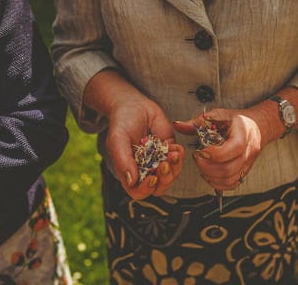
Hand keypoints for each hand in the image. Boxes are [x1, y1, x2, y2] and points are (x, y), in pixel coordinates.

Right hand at [87, 70, 183, 199]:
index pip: (138, 192)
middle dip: (165, 178)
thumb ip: (122, 161)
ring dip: (175, 168)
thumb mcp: (117, 140)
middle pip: (158, 188)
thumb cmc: (121, 123)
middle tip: (165, 163)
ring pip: (171, 177)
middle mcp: (144, 170)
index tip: (152, 177)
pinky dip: (179, 157)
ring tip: (173, 153)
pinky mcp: (169, 152)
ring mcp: (157, 162)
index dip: (146, 189)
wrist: (134, 106)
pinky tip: (175, 147)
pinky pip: (178, 162)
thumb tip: (131, 181)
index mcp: (129, 172)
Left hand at [174, 106, 278, 190]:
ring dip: (211, 176)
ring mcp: (248, 163)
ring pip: (230, 179)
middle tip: (197, 158)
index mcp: (244, 133)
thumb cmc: (235, 120)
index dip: (214, 154)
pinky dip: (218, 183)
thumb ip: (197, 122)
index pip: (234, 149)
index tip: (200, 151)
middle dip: (207, 167)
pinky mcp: (245, 171)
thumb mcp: (218, 115)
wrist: (256, 126)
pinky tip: (209, 174)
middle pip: (229, 168)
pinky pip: (233, 184)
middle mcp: (249, 150)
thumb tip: (177, 125)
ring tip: (202, 166)